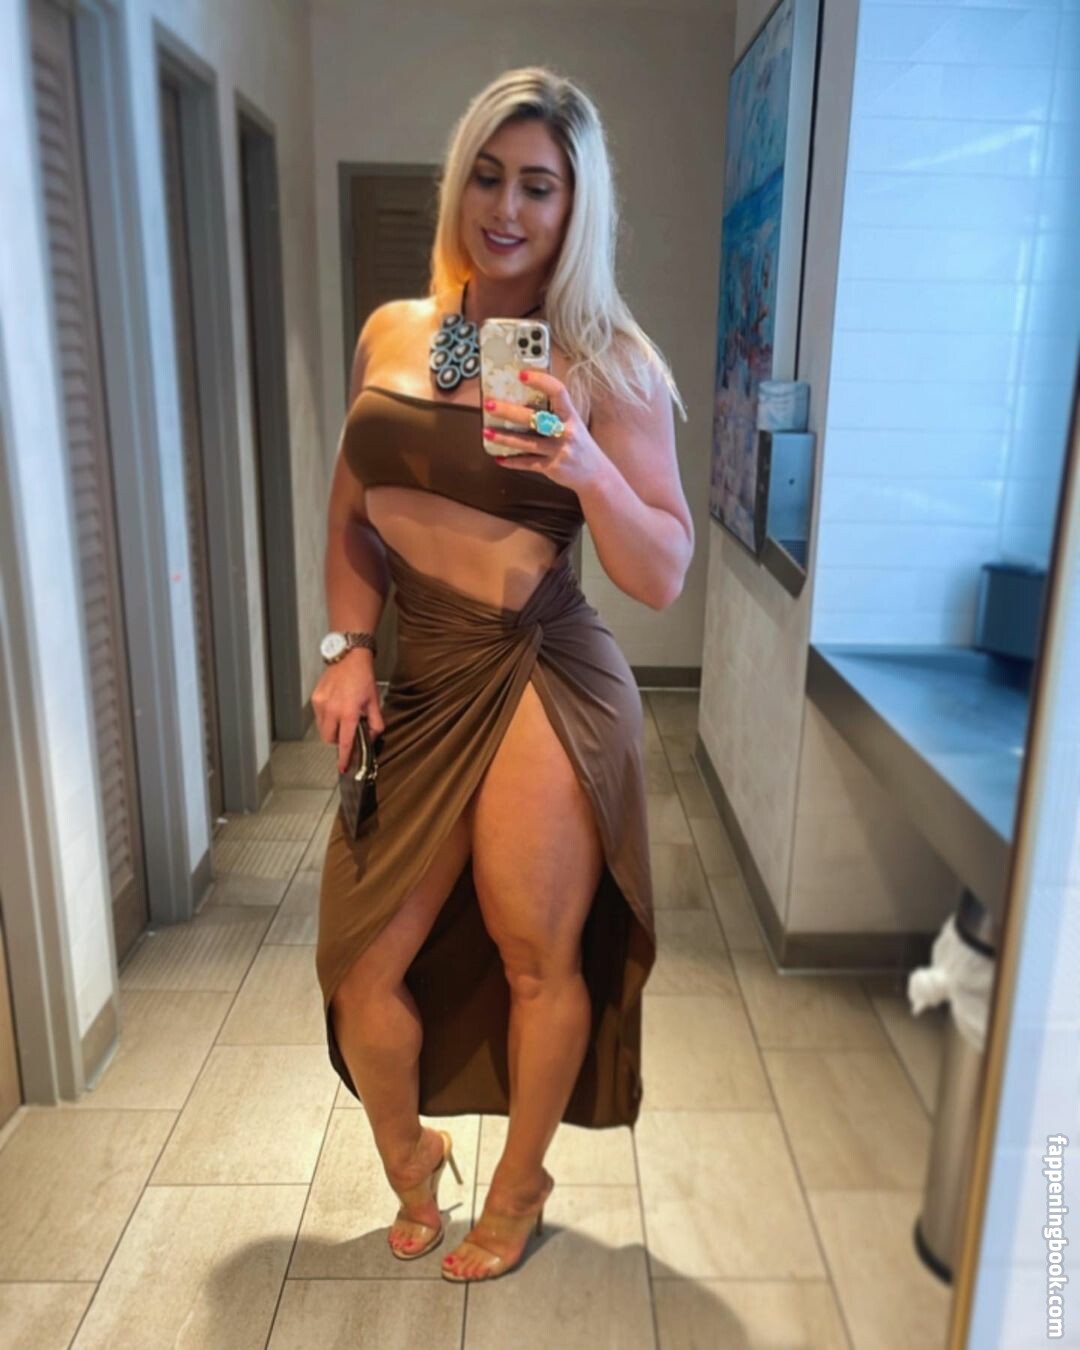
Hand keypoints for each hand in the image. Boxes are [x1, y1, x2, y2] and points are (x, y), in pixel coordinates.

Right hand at [311, 649, 384, 774]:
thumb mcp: (375, 702)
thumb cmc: (363, 678)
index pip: (344, 742)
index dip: (344, 757)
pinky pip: (319, 717)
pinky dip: (326, 718)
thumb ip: (375, 724)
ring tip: (342, 718)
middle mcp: (332, 710)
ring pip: (323, 729)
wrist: (349, 658)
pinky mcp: (315, 699)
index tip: (343, 768)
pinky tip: (336, 708)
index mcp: (348, 713)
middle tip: (347, 733)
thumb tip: (371, 738)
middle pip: (330, 739)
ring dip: (332, 730)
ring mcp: (321, 704)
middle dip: (338, 741)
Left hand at [482, 370, 604, 495]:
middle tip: (490, 404)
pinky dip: (512, 461)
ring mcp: (559, 451)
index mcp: (571, 416)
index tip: (522, 374)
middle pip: (534, 418)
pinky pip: (528, 463)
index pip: (558, 392)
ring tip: (486, 432)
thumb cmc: (579, 444)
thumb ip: (555, 413)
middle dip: (509, 411)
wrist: (595, 474)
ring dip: (504, 437)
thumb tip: (524, 399)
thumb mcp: (574, 424)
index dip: (541, 381)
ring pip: (526, 443)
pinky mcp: (552, 467)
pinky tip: (498, 458)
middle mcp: (566, 432)